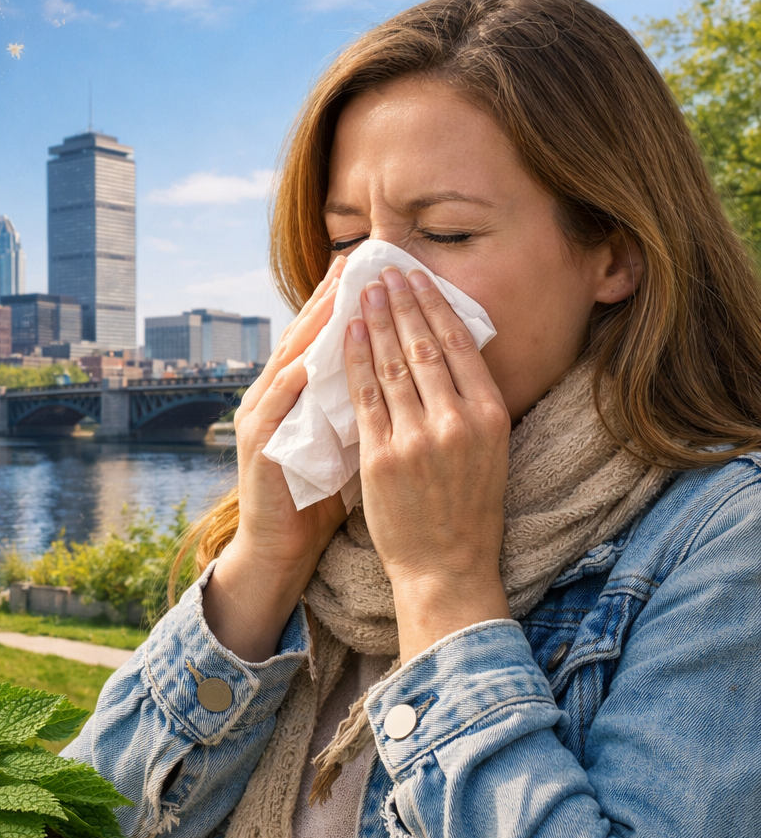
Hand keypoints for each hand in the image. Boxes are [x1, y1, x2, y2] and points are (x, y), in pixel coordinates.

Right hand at [203, 257, 350, 663]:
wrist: (281, 548)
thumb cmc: (319, 497)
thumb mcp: (348, 439)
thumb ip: (364, 403)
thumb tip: (411, 370)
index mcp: (296, 394)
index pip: (322, 337)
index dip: (344, 302)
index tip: (372, 269)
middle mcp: (273, 397)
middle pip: (302, 336)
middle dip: (329, 298)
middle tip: (355, 262)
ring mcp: (261, 418)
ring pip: (288, 360)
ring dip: (313, 325)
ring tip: (339, 294)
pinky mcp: (257, 444)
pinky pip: (278, 402)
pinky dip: (296, 375)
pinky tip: (315, 354)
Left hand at [343, 266, 511, 660]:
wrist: (447, 566)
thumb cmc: (468, 507)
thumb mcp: (490, 449)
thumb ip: (472, 403)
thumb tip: (453, 349)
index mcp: (491, 416)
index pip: (459, 345)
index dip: (433, 305)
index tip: (415, 276)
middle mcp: (457, 422)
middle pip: (423, 346)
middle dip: (400, 303)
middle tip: (383, 270)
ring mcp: (417, 439)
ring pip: (391, 366)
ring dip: (373, 322)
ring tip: (361, 292)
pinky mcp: (382, 457)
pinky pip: (364, 398)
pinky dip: (354, 362)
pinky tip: (346, 335)